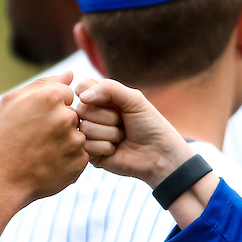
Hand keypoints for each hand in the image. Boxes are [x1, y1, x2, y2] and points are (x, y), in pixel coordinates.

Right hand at [0, 71, 87, 207]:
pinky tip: (50, 162)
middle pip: (74, 113)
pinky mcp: (81, 161)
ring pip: (79, 133)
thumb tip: (70, 74)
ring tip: (43, 151)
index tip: (37, 119)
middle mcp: (67, 117)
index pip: (67, 93)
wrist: (2, 180)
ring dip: (66, 140)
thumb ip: (43, 84)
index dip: (51, 106)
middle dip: (60, 123)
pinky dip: (68, 157)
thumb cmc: (3, 138)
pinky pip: (81, 153)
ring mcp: (76, 140)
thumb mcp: (12, 102)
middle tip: (39, 138)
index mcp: (51, 97)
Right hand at [75, 78, 192, 186]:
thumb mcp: (134, 99)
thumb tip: (82, 97)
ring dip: (110, 133)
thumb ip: (109, 88)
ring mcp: (88, 134)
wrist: (159, 154)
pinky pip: (87, 145)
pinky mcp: (89, 153)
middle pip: (82, 109)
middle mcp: (90, 115)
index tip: (116, 104)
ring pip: (85, 127)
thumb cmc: (149, 124)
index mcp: (100, 98)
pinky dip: (106, 147)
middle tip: (123, 123)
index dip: (96, 95)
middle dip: (109, 117)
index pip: (82, 88)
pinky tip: (116, 149)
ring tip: (122, 136)